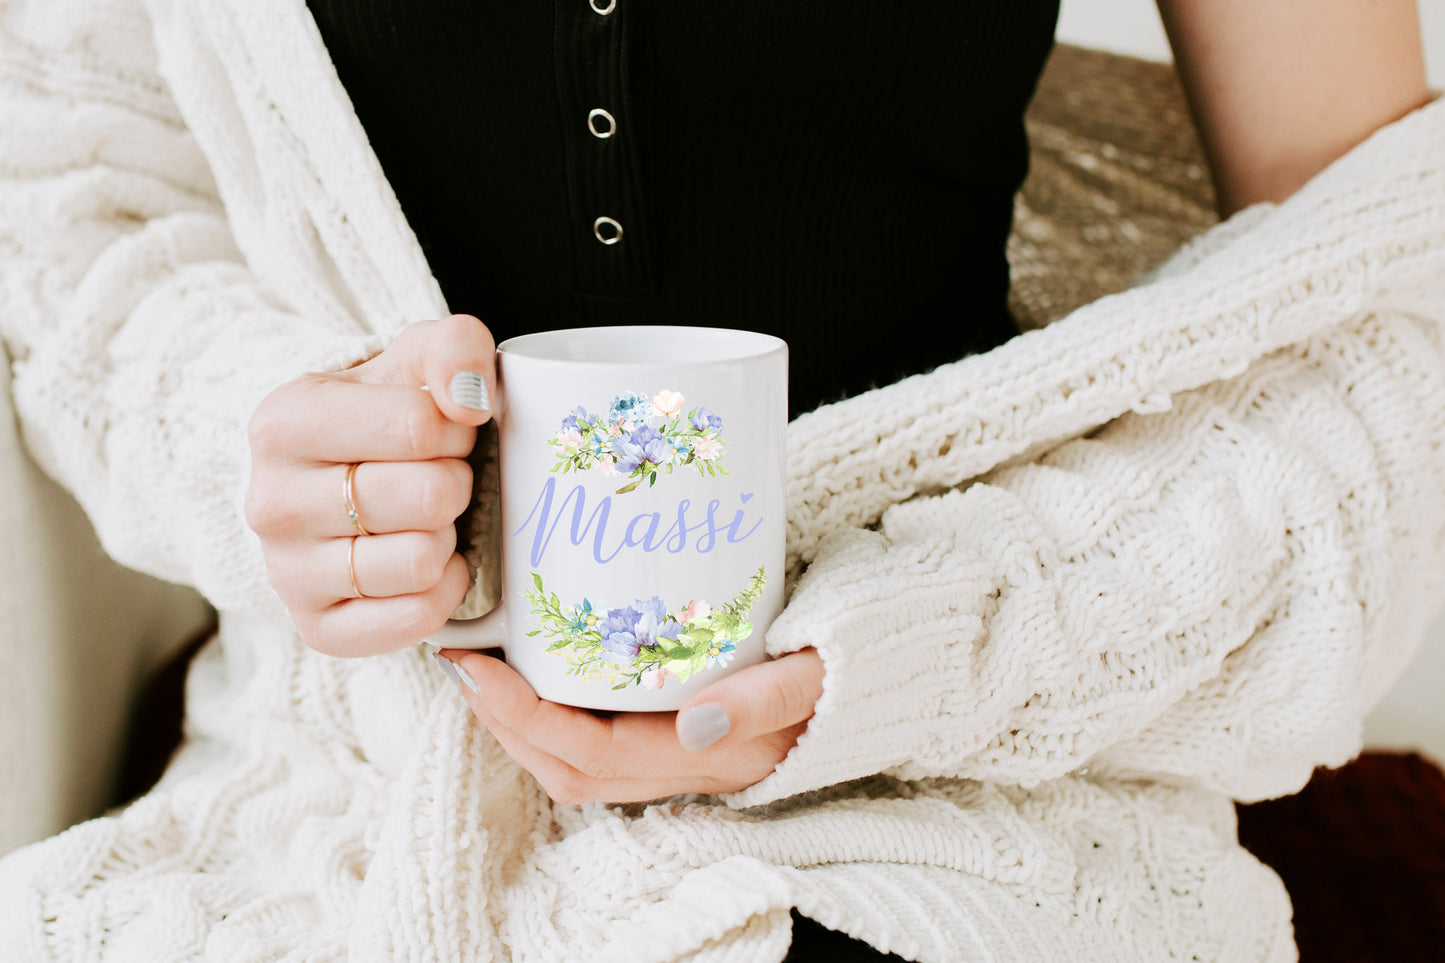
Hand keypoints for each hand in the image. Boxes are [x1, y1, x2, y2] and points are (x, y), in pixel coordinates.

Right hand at [245, 315, 496, 655]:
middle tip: (440, 477)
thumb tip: (470, 398)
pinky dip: (444, 592)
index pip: (419, 426)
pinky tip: (432, 565)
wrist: (344, 475)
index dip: (457, 429)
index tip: (442, 430)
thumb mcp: (418, 357)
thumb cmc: (389, 412)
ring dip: (448, 538)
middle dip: (457, 483)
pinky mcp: (317, 628)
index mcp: (283, 422)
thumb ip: (454, 347)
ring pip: (421, 562)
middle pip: (429, 498)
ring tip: (427, 520)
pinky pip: (416, 620)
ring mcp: (286, 573)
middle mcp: (271, 503)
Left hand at [436, 647, 824, 802]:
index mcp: (716, 758)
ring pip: (579, 764)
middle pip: (571, 769)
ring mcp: (684, 757)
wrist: (877, 676)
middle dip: (506, 723)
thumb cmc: (849, 665)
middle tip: (463, 664)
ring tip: (485, 671)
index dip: (526, 717)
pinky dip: (556, 716)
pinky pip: (601, 743)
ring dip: (522, 724)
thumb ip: (767, 697)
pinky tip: (540, 674)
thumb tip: (696, 721)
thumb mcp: (818, 674)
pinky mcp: (681, 735)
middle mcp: (690, 768)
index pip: (595, 754)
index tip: (477, 667)